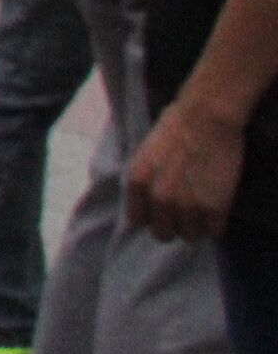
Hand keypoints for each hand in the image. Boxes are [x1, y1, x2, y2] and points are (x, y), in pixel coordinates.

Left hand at [127, 98, 246, 243]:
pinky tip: (216, 205)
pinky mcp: (214, 208)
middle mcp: (158, 198)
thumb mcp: (145, 154)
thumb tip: (145, 206)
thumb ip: (144, 182)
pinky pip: (213, 231)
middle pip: (163, 234)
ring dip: (196, 225)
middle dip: (174, 224)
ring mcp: (187, 205)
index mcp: (137, 183)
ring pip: (190, 237)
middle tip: (185, 210)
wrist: (207, 116)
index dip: (152, 215)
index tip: (163, 210)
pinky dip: (216, 222)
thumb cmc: (175, 127)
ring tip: (202, 207)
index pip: (138, 221)